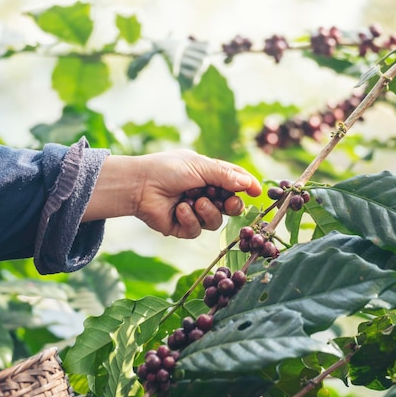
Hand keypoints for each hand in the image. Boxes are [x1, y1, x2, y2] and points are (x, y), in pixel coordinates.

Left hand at [82, 149, 260, 237]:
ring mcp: (193, 211)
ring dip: (207, 211)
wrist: (139, 185)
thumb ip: (225, 176)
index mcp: (209, 175)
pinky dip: (189, 219)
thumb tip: (249, 183)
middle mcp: (204, 194)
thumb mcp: (199, 167)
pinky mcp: (182, 227)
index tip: (256, 192)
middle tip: (229, 203)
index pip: (235, 181)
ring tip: (194, 201)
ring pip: (216, 221)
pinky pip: (196, 229)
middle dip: (232, 205)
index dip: (247, 187)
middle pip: (231, 206)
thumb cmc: (166, 169)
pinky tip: (179, 209)